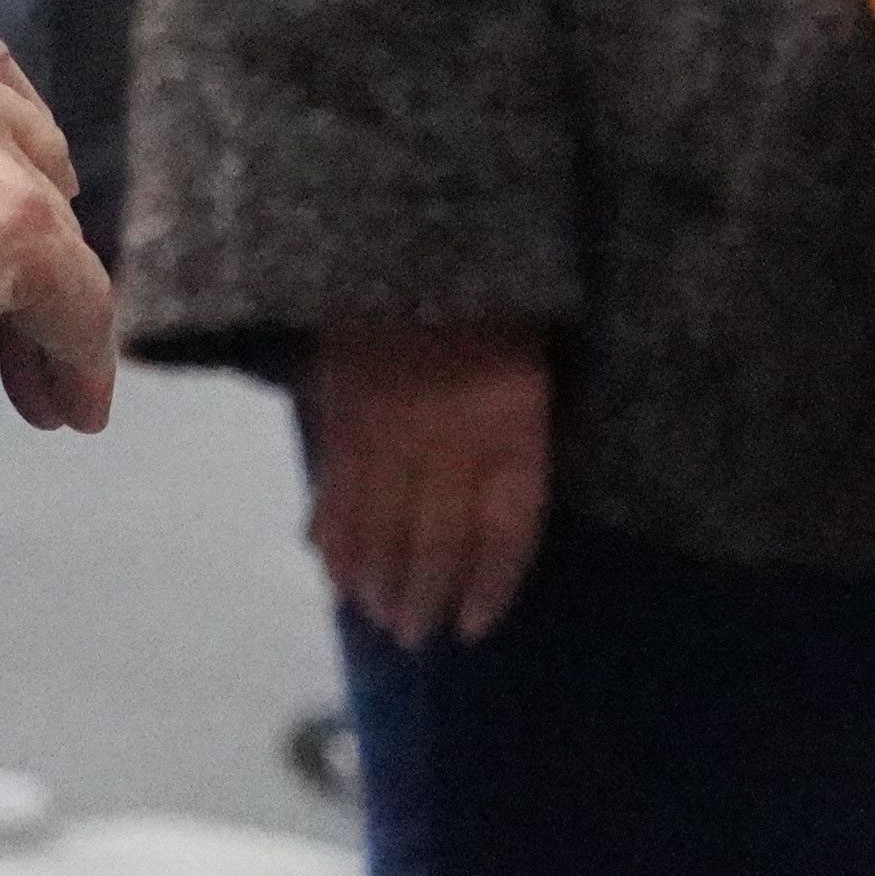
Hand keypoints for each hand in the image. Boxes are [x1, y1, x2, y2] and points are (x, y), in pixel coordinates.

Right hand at [294, 318, 555, 650]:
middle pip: (436, 542)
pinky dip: (332, 539)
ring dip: (375, 581)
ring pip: (379, 527)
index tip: (473, 627)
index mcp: (510, 427)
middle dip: (423, 597)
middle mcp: (449, 441)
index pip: (505, 529)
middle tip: (413, 637)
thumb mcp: (543, 362)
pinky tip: (332, 571)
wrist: (414, 237)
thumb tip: (529, 494)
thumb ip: (531, 433)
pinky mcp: (340, 416)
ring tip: (375, 617)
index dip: (489, 585)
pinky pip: (334, 493)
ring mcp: (388, 432)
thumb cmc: (494, 304)